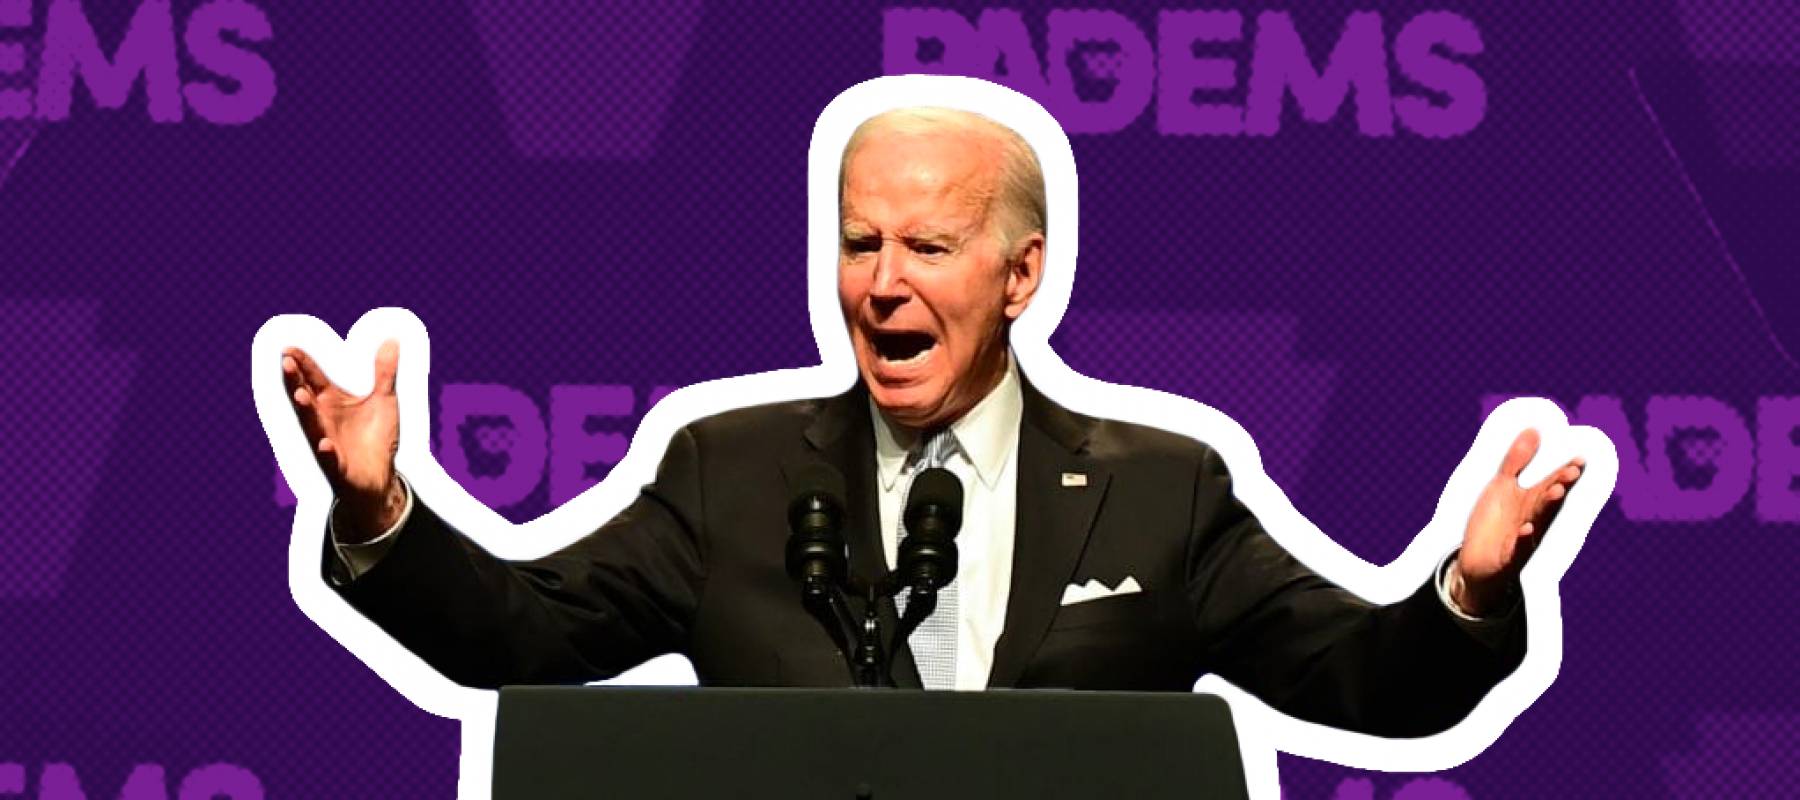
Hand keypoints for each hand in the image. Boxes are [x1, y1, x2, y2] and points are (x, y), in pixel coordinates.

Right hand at [282, 340, 403, 541]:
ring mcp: (327, 442)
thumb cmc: (377, 437)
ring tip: (300, 396)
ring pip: (312, 426)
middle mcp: (323, 420)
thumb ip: (385, 372)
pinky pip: (330, 459)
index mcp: (332, 401)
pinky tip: (324, 444)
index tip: (290, 348)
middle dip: (296, 382)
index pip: (313, 378)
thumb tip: (392, 340)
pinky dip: (326, 452)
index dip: (303, 364)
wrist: (379, 478)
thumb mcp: (385, 400)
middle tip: (287, 363)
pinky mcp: (338, 466)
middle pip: (306, 398)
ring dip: (305, 412)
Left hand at [1455, 429, 1583, 615]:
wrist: (1477, 564)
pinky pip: (1517, 549)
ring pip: (1538, 522)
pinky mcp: (1508, 557)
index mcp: (1530, 501)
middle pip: (1547, 500)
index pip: (1550, 484)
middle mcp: (1531, 518)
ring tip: (1555, 492)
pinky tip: (1526, 530)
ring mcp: (1522, 539)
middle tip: (1571, 472)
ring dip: (1546, 507)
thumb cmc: (1494, 523)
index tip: (1577, 459)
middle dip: (1559, 486)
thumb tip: (1533, 429)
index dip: (1563, 472)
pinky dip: (1523, 540)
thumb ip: (1515, 461)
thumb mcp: (1500, 487)